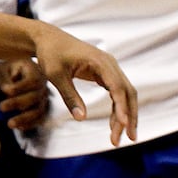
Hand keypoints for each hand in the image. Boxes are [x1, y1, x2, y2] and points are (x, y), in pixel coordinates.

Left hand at [0, 58, 49, 129]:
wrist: (8, 77)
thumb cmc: (4, 72)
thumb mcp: (0, 70)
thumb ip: (4, 78)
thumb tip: (7, 90)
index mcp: (33, 70)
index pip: (33, 80)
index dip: (20, 87)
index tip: (4, 90)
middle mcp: (42, 84)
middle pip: (35, 96)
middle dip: (18, 103)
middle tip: (1, 107)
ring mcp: (42, 98)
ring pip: (38, 110)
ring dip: (24, 118)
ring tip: (10, 123)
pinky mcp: (40, 109)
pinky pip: (39, 119)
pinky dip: (30, 124)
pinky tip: (19, 127)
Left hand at [29, 23, 137, 145]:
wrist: (48, 39)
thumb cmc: (50, 53)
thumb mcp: (55, 75)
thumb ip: (69, 96)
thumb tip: (81, 118)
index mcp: (100, 61)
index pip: (117, 86)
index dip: (121, 106)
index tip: (123, 124)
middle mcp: (110, 64)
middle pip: (128, 92)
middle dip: (129, 115)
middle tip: (128, 138)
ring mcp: (109, 68)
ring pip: (125, 94)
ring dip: (125, 115)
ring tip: (119, 137)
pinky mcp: (105, 73)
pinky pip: (117, 93)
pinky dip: (118, 108)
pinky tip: (115, 123)